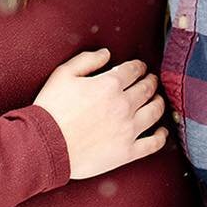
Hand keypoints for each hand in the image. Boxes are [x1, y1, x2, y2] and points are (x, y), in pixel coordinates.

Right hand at [33, 46, 168, 180]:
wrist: (45, 146)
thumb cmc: (51, 110)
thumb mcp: (63, 74)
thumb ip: (87, 60)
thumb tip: (106, 54)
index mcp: (109, 84)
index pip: (133, 70)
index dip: (139, 66)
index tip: (140, 67)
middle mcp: (123, 105)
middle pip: (147, 88)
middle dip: (151, 81)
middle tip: (151, 80)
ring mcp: (128, 129)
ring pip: (155, 111)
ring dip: (158, 102)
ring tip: (156, 99)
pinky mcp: (127, 152)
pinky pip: (153, 143)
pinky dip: (162, 135)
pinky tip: (162, 130)